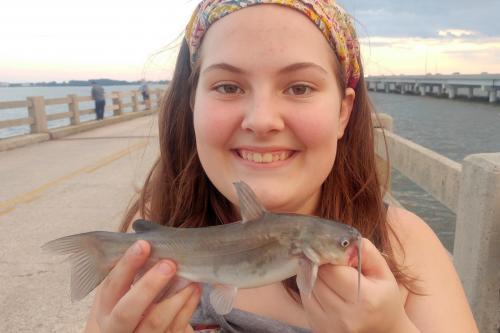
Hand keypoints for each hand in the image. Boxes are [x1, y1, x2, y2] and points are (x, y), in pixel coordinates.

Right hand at [91, 240, 200, 332]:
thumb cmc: (124, 310)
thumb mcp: (117, 296)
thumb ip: (126, 274)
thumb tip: (147, 236)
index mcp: (104, 310)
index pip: (111, 286)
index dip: (126, 265)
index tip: (144, 244)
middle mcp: (117, 328)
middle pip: (129, 310)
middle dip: (149, 285)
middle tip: (169, 264)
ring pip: (156, 321)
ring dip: (176, 296)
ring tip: (189, 276)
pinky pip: (176, 327)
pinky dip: (188, 306)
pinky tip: (194, 289)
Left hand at [301, 238, 416, 332]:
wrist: (382, 332)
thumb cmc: (383, 299)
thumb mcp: (383, 273)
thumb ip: (366, 252)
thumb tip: (347, 241)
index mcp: (364, 299)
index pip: (332, 269)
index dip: (330, 256)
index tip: (336, 254)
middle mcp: (344, 316)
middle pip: (317, 277)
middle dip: (321, 264)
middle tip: (330, 261)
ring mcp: (329, 325)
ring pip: (307, 286)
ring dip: (314, 275)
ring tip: (329, 275)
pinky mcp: (318, 328)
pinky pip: (305, 299)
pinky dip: (311, 288)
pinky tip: (325, 288)